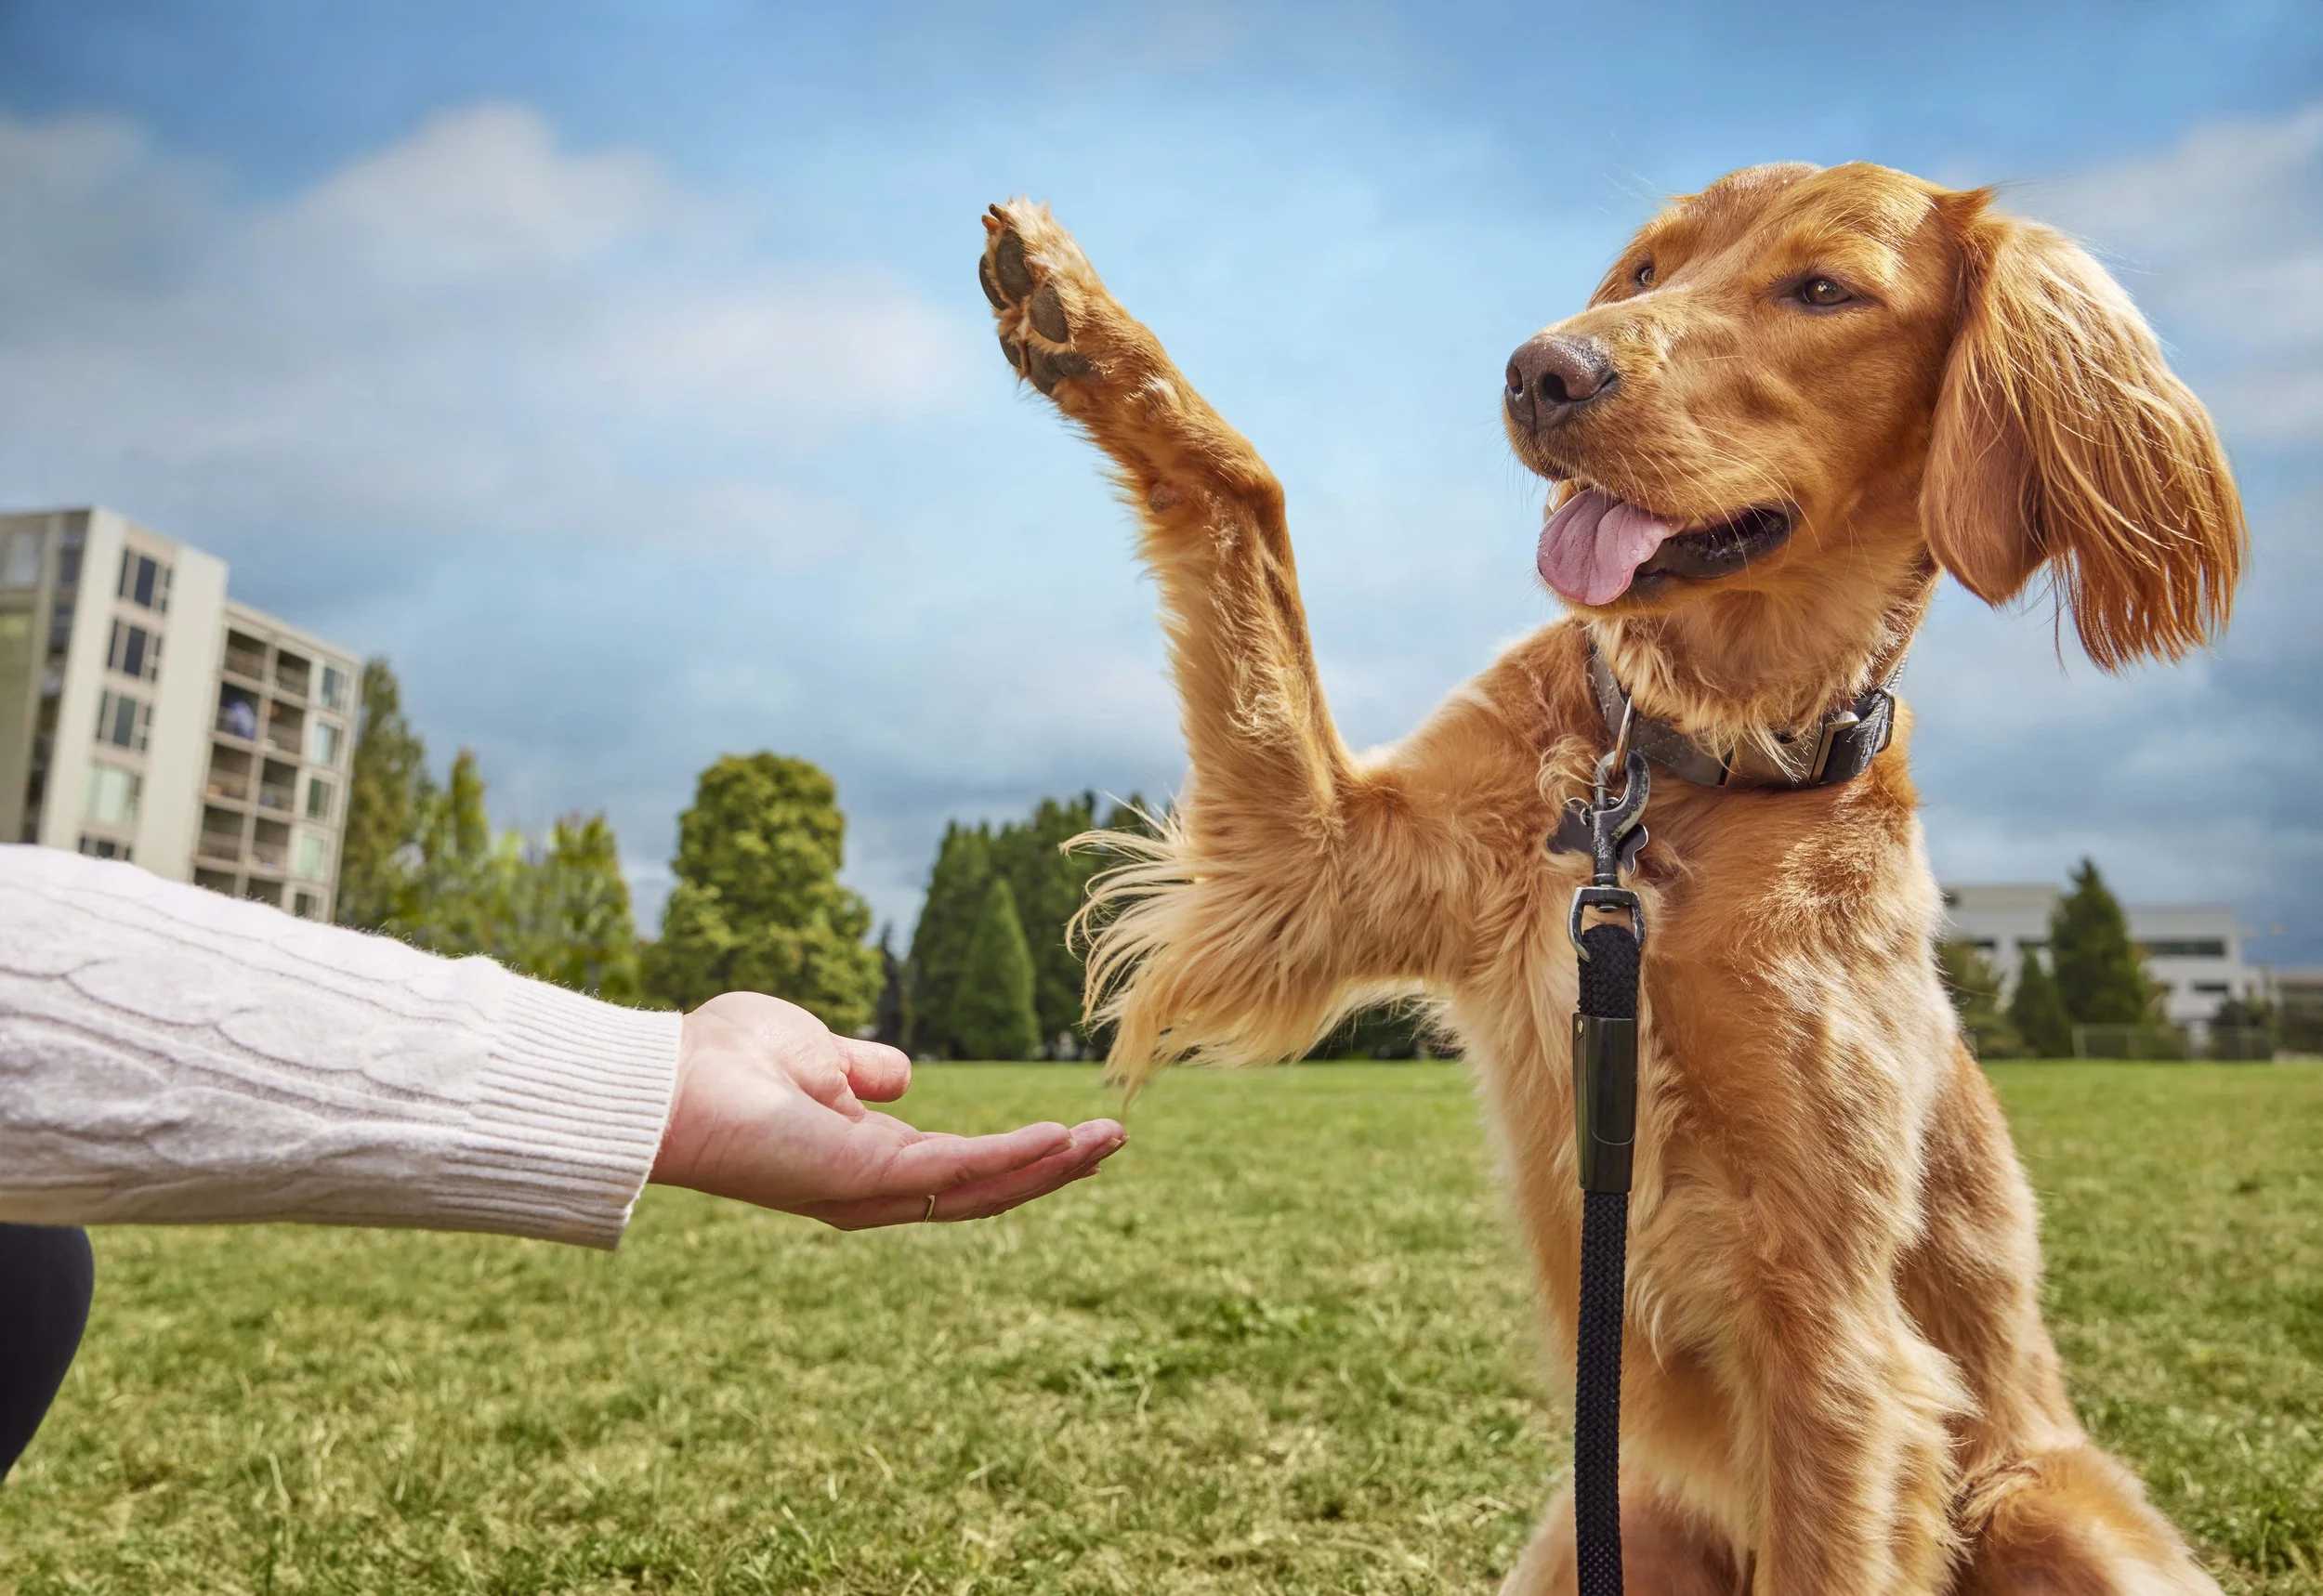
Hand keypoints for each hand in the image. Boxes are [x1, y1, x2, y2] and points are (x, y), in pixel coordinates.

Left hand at [648, 992, 1125, 1228]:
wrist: (665, 1081)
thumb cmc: (721, 1060)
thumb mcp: (814, 1050)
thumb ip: (862, 1067)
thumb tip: (901, 1074)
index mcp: (861, 1156)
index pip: (957, 1165)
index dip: (1017, 1152)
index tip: (1073, 1128)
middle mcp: (870, 1185)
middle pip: (982, 1188)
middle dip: (1051, 1167)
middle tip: (1113, 1141)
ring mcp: (869, 1187)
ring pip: (979, 1188)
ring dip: (1049, 1166)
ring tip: (1107, 1141)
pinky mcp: (865, 1176)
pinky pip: (955, 1168)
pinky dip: (1011, 1156)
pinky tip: (1060, 1138)